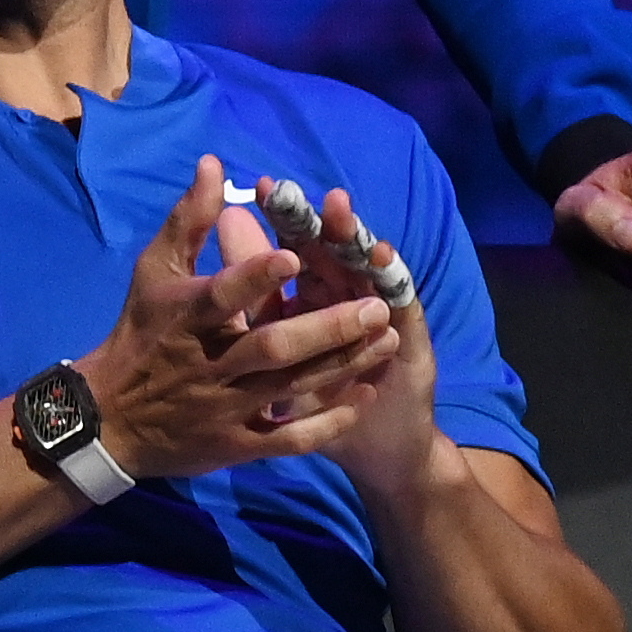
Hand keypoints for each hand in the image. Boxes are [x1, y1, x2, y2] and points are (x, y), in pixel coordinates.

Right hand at [78, 156, 399, 481]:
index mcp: (186, 316)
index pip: (223, 294)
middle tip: (377, 309)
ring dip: (343, 364)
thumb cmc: (141, 332)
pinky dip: (328, 419)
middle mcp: (208, 362)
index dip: (256, 276)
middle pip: (274, 345)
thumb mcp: (154, 269)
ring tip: (389, 341)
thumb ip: (191, 219)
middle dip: (328, 328)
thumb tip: (215, 164)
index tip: (295, 255)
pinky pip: (290, 437)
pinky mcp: (235, 445)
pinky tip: (363, 396)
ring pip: (292, 386)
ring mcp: (225, 407)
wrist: (109, 417)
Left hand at [223, 182, 440, 499]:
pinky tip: (385, 268)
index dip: (283, 219)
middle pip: (337, 251)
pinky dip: (394, 284)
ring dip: (359, 243)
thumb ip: (249, 284)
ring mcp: (381, 316)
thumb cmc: (312, 392)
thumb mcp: (278, 345)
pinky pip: (401, 308)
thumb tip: (221, 228)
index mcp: (313, 292)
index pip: (300, 246)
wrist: (372, 445)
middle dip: (324, 222)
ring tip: (345, 214)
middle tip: (315, 192)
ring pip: (369, 270)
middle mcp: (348, 297)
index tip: (263, 187)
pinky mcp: (409, 342)